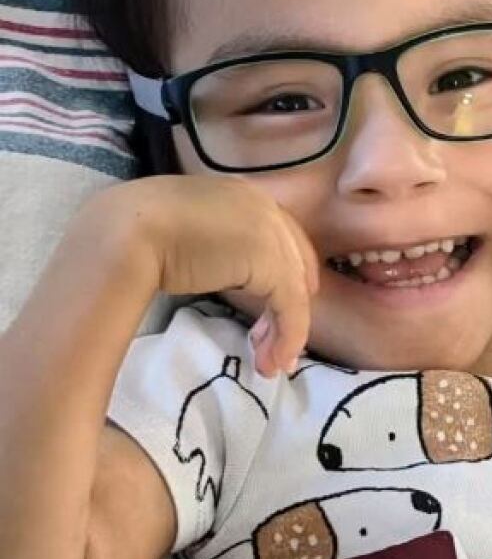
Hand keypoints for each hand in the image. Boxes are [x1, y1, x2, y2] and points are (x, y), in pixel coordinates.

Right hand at [100, 174, 318, 377]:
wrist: (129, 231)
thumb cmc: (139, 232)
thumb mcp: (186, 233)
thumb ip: (210, 244)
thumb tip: (207, 268)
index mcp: (241, 194)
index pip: (278, 237)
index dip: (281, 276)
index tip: (272, 310)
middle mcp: (262, 205)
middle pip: (294, 262)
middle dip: (288, 307)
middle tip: (274, 344)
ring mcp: (270, 231)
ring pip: (294, 289)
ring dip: (286, 332)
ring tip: (271, 364)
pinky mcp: (271, 262)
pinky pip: (290, 306)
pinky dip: (287, 337)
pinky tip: (273, 361)